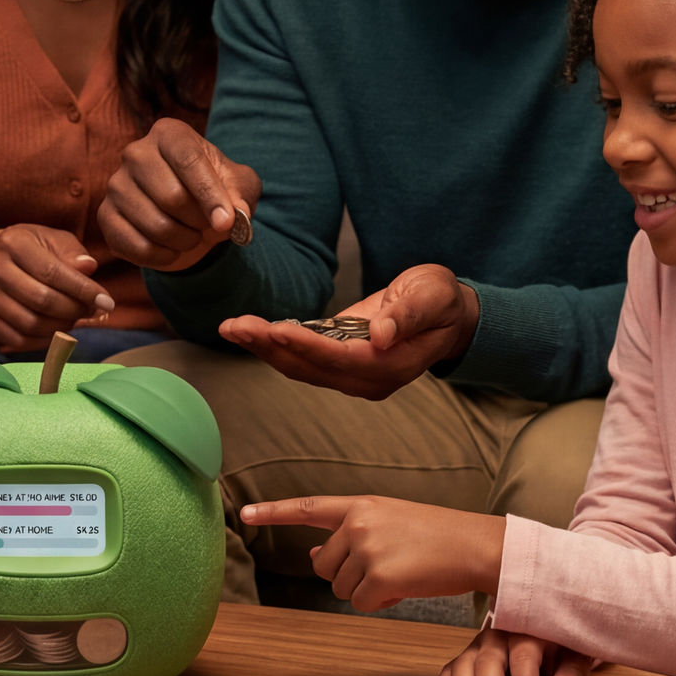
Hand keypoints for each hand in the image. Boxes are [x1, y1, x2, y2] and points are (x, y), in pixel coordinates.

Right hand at [0, 224, 114, 352]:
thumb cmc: (31, 248)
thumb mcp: (53, 240)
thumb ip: (73, 253)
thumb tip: (89, 267)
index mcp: (12, 243)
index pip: (52, 272)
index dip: (83, 290)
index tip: (107, 301)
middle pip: (41, 300)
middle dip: (75, 310)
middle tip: (92, 311)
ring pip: (30, 324)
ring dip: (61, 326)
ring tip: (75, 318)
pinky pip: (18, 340)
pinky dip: (44, 341)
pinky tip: (57, 329)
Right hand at [96, 117, 262, 271]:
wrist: (186, 211)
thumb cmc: (213, 190)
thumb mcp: (238, 185)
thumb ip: (242, 193)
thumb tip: (237, 212)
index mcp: (169, 134)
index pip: (188, 161)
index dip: (210, 195)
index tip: (228, 223)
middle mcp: (135, 153)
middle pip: (171, 196)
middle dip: (199, 221)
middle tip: (209, 227)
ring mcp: (115, 185)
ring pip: (156, 226)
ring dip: (185, 241)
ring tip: (193, 236)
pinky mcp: (105, 216)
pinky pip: (137, 246)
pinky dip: (164, 256)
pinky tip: (172, 249)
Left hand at [219, 263, 479, 399]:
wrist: (445, 314)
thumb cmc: (441, 300)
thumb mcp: (434, 297)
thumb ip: (409, 315)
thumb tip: (382, 336)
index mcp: (391, 366)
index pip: (342, 359)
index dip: (307, 346)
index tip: (276, 330)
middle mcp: (367, 378)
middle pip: (311, 368)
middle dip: (271, 348)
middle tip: (235, 328)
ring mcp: (351, 374)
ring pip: (299, 366)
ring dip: (264, 347)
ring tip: (231, 328)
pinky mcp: (339, 361)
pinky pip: (301, 357)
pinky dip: (273, 344)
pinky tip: (247, 330)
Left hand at [237, 494, 503, 613]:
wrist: (476, 545)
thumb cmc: (437, 537)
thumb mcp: (390, 525)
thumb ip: (351, 535)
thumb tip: (312, 554)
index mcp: (361, 505)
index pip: (308, 507)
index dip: (273, 511)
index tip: (243, 512)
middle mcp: (358, 523)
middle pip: (324, 565)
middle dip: (348, 575)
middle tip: (387, 567)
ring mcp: (367, 549)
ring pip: (341, 587)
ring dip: (367, 590)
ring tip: (402, 572)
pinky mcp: (379, 576)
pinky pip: (361, 603)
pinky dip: (381, 602)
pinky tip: (405, 586)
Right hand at [440, 627, 591, 675]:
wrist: (542, 622)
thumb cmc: (561, 643)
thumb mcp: (575, 654)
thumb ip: (571, 675)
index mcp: (528, 631)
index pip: (524, 659)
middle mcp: (499, 635)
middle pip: (489, 662)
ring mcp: (480, 645)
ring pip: (465, 664)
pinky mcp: (468, 655)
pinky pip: (452, 667)